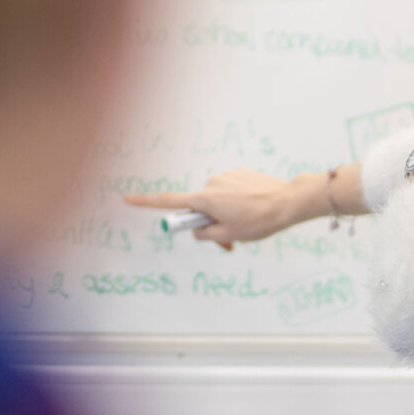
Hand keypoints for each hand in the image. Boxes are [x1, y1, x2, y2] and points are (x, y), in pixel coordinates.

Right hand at [123, 169, 298, 250]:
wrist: (288, 201)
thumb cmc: (259, 221)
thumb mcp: (229, 236)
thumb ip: (206, 235)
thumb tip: (198, 230)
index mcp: (205, 200)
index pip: (168, 202)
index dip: (145, 202)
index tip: (126, 198)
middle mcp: (212, 184)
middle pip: (199, 208)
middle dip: (209, 223)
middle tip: (229, 241)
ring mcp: (226, 176)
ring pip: (217, 201)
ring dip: (226, 214)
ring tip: (247, 224)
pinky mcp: (240, 173)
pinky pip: (231, 192)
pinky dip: (237, 203)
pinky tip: (254, 208)